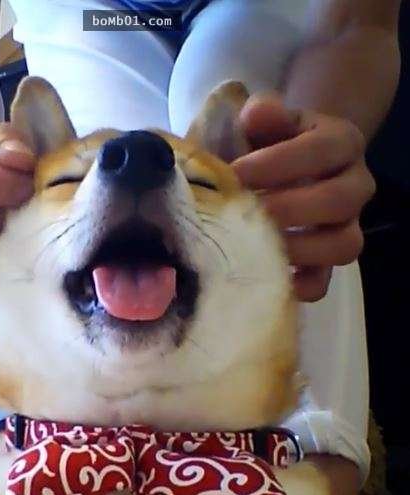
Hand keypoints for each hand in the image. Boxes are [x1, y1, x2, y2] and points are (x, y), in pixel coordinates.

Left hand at [231, 95, 374, 301]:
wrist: (286, 168)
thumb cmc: (270, 144)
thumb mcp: (267, 121)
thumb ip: (264, 113)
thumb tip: (258, 112)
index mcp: (342, 143)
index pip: (321, 151)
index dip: (277, 164)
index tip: (234, 174)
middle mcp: (355, 185)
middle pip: (338, 202)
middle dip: (286, 209)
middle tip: (242, 213)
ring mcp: (346, 227)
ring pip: (342, 246)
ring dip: (296, 249)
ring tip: (254, 245)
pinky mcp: (328, 262)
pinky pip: (324, 283)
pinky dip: (298, 286)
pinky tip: (267, 277)